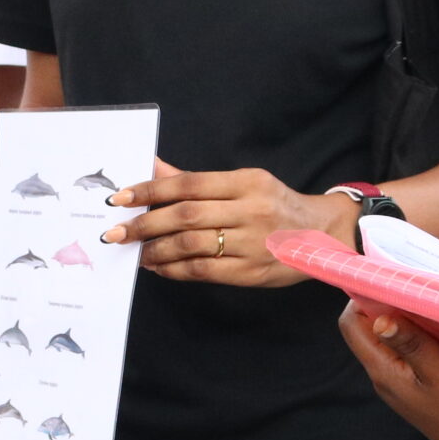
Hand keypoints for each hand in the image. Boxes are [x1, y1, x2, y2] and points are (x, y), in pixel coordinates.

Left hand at [102, 160, 351, 285]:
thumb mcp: (243, 183)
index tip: (120, 198)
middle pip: (185, 215)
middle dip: (144, 224)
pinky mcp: (251, 272)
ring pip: (192, 245)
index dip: (150, 190)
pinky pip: (204, 270)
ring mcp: (252, 243)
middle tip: (115, 232)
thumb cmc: (275, 205)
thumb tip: (152, 167)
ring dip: (156, 249)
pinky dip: (175, 269)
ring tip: (135, 251)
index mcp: (246, 182)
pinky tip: (158, 267)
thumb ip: (196, 181)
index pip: (188, 184)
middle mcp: (250, 210)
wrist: (323, 234)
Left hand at [339, 298, 438, 439]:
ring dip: (408, 320)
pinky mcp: (425, 388)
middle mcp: (387, 379)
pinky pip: (412, 353)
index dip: (362, 297)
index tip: (388, 278)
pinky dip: (422, 336)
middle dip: (386, 304)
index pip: (352, 326)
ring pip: (393, 341)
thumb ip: (411, 342)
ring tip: (431, 302)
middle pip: (369, 331)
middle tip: (415, 286)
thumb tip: (378, 318)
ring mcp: (406, 385)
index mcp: (384, 373)